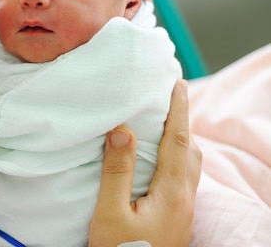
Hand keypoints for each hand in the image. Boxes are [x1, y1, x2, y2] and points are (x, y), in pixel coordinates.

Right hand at [88, 80, 201, 246]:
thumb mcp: (109, 214)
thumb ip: (116, 171)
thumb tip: (122, 129)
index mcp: (171, 192)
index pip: (178, 140)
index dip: (177, 109)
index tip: (175, 82)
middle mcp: (184, 198)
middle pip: (191, 148)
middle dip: (183, 118)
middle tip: (170, 94)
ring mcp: (183, 209)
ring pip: (191, 163)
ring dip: (182, 137)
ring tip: (166, 121)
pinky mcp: (177, 218)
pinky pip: (186, 176)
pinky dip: (179, 155)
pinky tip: (162, 159)